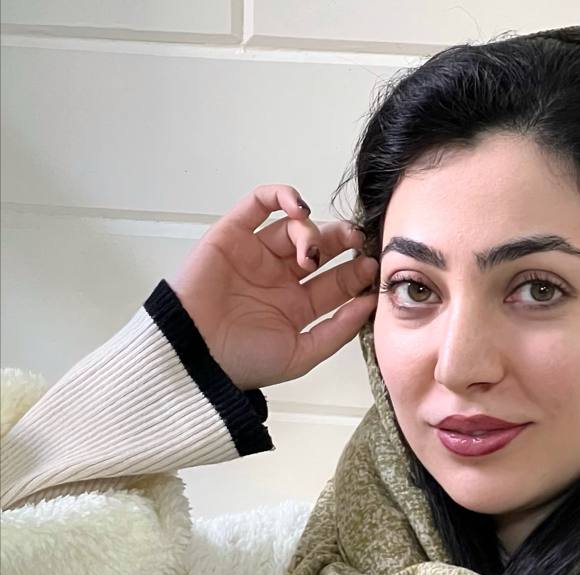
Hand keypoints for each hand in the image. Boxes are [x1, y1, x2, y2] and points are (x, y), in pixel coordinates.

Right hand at [169, 184, 378, 390]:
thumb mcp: (301, 356)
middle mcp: (279, 278)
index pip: (335, 282)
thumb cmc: (243, 362)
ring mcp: (257, 255)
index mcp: (297, 307)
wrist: (196, 354)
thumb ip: (337, 331)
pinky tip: (298, 208)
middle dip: (341, 242)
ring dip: (313, 231)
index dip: (356, 273)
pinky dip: (280, 197)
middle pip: (320, 249)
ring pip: (294, 227)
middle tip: (356, 242)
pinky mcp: (232, 235)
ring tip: (313, 251)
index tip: (372, 270)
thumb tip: (368, 304)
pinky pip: (258, 205)